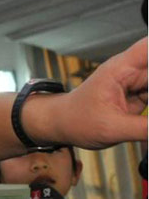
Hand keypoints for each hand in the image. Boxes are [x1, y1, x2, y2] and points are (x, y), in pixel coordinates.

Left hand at [29, 38, 147, 148]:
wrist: (59, 124)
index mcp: (122, 69)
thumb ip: (147, 129)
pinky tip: (144, 114)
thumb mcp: (112, 128)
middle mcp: (131, 70)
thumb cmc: (75, 120)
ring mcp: (137, 81)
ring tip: (135, 109)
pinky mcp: (140, 94)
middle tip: (146, 102)